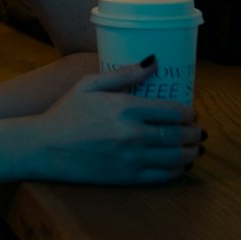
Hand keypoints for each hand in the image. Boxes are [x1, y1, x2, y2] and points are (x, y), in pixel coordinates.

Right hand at [38, 59, 202, 184]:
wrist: (44, 147)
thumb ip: (124, 74)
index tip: (190, 112)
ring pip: (176, 157)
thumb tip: (154, 62)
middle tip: (196, 130)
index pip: (173, 111)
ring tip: (193, 148)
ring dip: (190, 152)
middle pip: (179, 134)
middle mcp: (134, 134)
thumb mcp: (89, 85)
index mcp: (126, 108)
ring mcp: (132, 158)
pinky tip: (177, 165)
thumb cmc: (65, 113)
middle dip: (193, 132)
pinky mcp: (127, 177)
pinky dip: (176, 170)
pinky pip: (163, 176)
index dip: (188, 112)